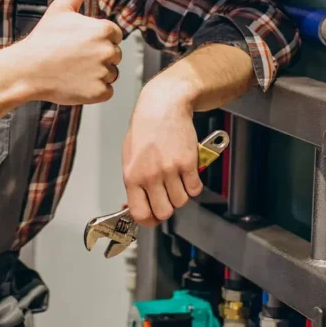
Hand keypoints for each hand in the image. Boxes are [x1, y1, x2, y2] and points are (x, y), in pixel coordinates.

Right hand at [12, 0, 122, 104]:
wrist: (26, 70)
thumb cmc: (43, 38)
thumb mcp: (62, 8)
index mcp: (104, 30)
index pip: (114, 35)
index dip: (97, 38)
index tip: (79, 42)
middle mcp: (108, 51)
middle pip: (114, 54)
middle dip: (98, 56)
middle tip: (74, 57)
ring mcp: (104, 73)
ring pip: (111, 73)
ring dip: (98, 73)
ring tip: (74, 69)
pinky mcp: (99, 93)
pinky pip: (107, 91)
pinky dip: (94, 90)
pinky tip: (76, 82)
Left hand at [121, 80, 203, 225]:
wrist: (164, 106)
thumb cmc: (145, 128)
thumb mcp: (130, 157)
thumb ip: (134, 182)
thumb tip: (136, 204)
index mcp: (132, 176)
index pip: (140, 213)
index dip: (149, 220)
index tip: (153, 217)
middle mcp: (150, 175)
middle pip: (164, 212)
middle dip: (167, 207)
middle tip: (167, 196)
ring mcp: (170, 170)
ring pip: (181, 201)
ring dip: (181, 194)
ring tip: (177, 180)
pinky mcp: (188, 163)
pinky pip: (195, 189)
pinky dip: (193, 185)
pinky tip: (187, 174)